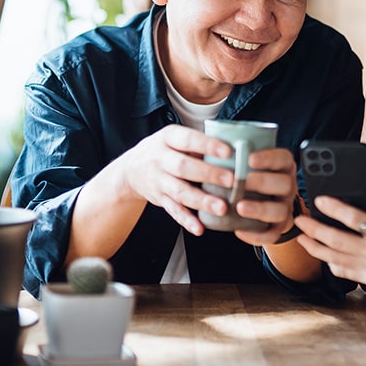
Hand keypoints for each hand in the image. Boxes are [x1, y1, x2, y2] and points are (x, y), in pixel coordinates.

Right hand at [118, 125, 239, 235]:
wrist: (132, 169)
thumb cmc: (164, 150)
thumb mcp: (175, 138)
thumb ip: (198, 144)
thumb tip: (234, 150)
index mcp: (168, 138)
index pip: (188, 140)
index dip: (207, 145)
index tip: (227, 151)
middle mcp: (160, 159)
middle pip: (184, 167)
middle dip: (209, 174)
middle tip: (231, 180)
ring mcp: (158, 181)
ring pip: (180, 192)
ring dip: (202, 201)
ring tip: (221, 208)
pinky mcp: (159, 199)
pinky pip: (173, 211)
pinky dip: (187, 220)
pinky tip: (200, 228)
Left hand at [231, 147, 298, 245]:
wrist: (265, 202)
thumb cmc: (252, 177)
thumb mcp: (251, 163)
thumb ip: (240, 155)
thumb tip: (214, 142)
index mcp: (283, 167)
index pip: (284, 158)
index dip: (269, 158)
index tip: (249, 159)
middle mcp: (288, 186)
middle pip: (285, 183)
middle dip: (262, 182)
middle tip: (239, 182)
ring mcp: (285, 207)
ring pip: (280, 210)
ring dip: (259, 209)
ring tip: (239, 207)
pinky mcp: (279, 227)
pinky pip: (272, 234)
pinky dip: (256, 235)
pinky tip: (239, 230)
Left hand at [293, 197, 365, 287]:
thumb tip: (348, 212)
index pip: (355, 219)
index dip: (334, 209)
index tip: (318, 201)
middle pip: (337, 240)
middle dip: (314, 229)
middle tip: (300, 220)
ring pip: (334, 257)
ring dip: (315, 246)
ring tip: (302, 236)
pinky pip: (342, 270)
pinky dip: (329, 261)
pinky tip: (321, 252)